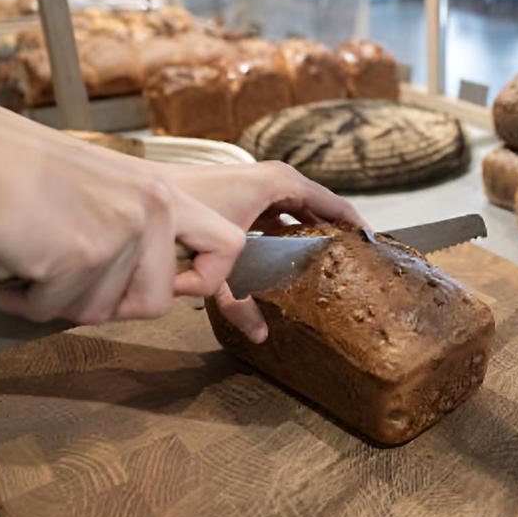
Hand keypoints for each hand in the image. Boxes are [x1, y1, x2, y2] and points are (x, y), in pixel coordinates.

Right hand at [0, 96, 244, 323]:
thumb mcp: (104, 188)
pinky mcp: (79, 256)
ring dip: (60, 301)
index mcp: (162, 192)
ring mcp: (118, 232)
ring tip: (31, 263)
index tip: (179, 288)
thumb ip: (140, 229)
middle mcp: (150, 209)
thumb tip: (159, 285)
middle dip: (111, 306)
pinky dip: (25, 302)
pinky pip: (55, 311)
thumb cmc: (17, 172)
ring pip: (102, 312)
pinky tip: (8, 271)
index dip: (208, 278)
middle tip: (69, 284)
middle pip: (158, 301)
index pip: (227, 244)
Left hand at [159, 161, 366, 342]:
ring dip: (307, 233)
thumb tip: (262, 336)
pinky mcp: (239, 196)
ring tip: (324, 260)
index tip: (373, 245)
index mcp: (280, 182)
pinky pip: (275, 215)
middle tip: (352, 259)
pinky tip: (283, 256)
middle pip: (317, 208)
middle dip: (333, 233)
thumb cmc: (184, 210)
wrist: (144, 191)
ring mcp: (255, 186)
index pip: (334, 203)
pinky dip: (282, 232)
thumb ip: (240, 300)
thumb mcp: (219, 258)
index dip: (355, 225)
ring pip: (295, 213)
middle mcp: (272, 180)